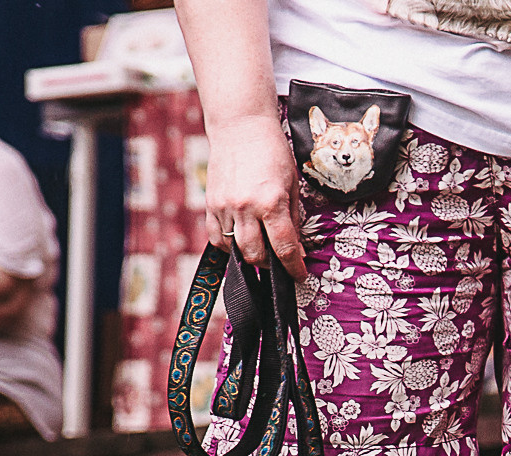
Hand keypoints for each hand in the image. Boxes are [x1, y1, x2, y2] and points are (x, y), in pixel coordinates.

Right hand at [204, 112, 304, 278]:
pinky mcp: (211, 205)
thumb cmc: (272, 152)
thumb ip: (293, 217)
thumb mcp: (291, 183)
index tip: (299, 275)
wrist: (241, 126)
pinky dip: (228, 244)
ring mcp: (225, 207)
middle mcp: (246, 207)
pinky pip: (216, 238)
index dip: (294, 266)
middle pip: (255, 256)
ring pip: (234, 249)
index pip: (284, 247)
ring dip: (249, 254)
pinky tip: (239, 237)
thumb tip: (295, 246)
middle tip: (278, 260)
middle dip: (269, 264)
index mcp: (271, 201)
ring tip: (260, 247)